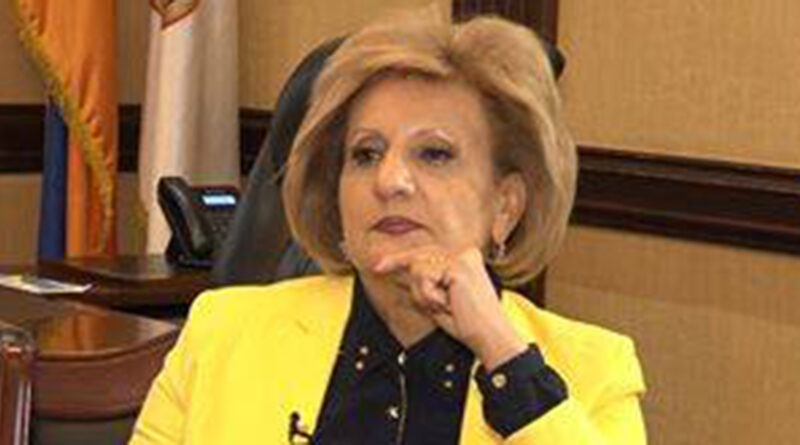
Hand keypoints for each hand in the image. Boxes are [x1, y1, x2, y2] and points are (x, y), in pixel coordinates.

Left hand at [373, 246, 526, 369]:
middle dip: (404, 272)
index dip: (399, 259)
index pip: (426, 252)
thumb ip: (422, 285)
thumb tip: (398, 276)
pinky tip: (448, 304)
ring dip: (424, 294)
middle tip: (398, 279)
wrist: (489, 337)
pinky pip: (424, 278)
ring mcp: (462, 258)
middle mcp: (465, 253)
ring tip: (445, 306)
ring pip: (418, 268)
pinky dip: (429, 296)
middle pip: (418, 255)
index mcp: (465, 259)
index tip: (378, 266)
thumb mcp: (439, 300)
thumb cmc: (467, 324)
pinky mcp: (458, 267)